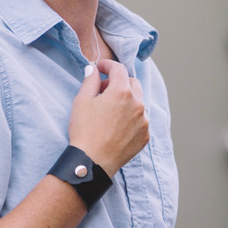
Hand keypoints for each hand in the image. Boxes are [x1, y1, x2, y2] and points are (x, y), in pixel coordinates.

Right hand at [68, 58, 148, 177]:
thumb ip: (90, 80)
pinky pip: (140, 119)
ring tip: (109, 109)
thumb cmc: (84, 130)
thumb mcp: (82, 100)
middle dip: (118, 81)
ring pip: (138, 101)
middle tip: (102, 89)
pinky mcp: (145, 136)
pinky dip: (131, 115)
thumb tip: (94, 69)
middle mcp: (137, 104)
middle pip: (132, 83)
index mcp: (121, 92)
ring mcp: (143, 121)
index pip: (119, 69)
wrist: (92, 162)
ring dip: (126, 99)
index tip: (100, 67)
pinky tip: (116, 123)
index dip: (108, 65)